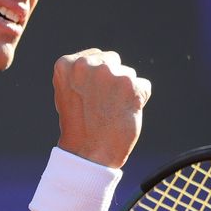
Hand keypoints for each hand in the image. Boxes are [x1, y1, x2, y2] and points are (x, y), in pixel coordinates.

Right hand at [51, 49, 150, 168]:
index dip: (96, 78)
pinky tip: (125, 114)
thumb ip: (81, 74)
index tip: (90, 96)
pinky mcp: (131, 86)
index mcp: (66, 64)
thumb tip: (102, 60)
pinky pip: (144, 87)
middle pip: (113, 61)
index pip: (95, 56)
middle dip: (112, 80)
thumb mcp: (68, 93)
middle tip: (102, 105)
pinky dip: (139, 101)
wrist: (89, 154)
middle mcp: (87, 65)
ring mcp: (110, 74)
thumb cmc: (78, 126)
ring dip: (125, 91)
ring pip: (128, 75)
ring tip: (111, 113)